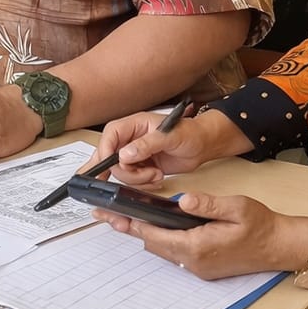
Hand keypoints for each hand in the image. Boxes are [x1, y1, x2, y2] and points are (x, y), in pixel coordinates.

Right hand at [92, 108, 242, 188]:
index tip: (111, 166)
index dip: (105, 151)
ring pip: (121, 173)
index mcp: (134, 125)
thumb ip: (146, 144)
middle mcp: (131, 139)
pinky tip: (156, 178)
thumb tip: (124, 154)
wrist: (203, 146)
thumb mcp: (169, 136)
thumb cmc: (190, 132)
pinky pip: (132, 180)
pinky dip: (143, 183)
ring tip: (156, 174)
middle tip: (146, 173)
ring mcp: (135, 154)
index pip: (109, 136)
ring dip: (139, 179)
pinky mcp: (141, 167)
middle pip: (111, 158)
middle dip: (128, 172)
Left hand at [92, 191, 307, 280]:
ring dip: (147, 235)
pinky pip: (176, 253)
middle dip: (132, 228)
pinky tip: (157, 227)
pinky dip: (162, 240)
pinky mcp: (204, 267)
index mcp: (198, 246)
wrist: (280, 247)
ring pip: (164, 251)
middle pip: (154, 245)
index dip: (132, 224)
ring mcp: (199, 267)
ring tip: (126, 216)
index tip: (112, 215)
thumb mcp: (236, 207)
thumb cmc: (261, 225)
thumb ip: (207, 203)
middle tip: (109, 214)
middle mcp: (194, 261)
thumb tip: (182, 200)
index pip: (155, 236)